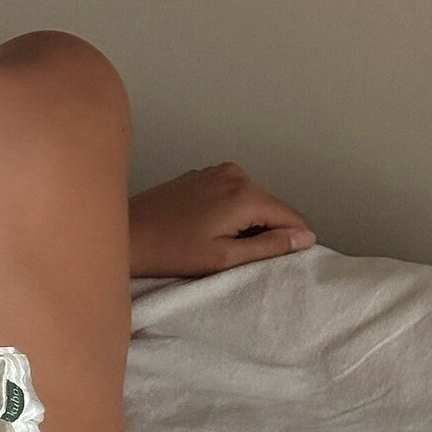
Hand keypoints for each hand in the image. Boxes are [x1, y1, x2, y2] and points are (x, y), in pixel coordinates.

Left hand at [128, 161, 316, 277]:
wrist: (127, 233)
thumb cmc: (171, 251)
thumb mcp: (225, 257)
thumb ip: (269, 245)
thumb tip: (304, 238)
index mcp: (244, 194)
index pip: (290, 216)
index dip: (292, 241)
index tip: (279, 260)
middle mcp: (234, 174)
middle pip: (271, 206)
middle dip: (266, 230)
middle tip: (238, 255)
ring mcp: (216, 171)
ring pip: (252, 200)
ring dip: (247, 222)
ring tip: (218, 243)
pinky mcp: (201, 175)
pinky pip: (231, 193)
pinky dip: (230, 211)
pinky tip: (207, 228)